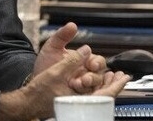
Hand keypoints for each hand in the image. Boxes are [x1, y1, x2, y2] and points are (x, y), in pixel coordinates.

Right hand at [0, 45, 130, 120]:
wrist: (28, 101)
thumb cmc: (39, 90)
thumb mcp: (56, 70)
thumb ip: (72, 60)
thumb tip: (86, 50)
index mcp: (80, 97)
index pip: (105, 92)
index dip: (116, 84)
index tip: (124, 76)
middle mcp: (81, 102)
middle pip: (103, 93)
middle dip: (112, 83)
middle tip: (121, 74)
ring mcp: (77, 103)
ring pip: (97, 94)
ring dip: (104, 83)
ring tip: (111, 75)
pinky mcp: (73, 101)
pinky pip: (89, 95)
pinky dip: (94, 86)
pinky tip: (94, 79)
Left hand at [34, 22, 110, 93]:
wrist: (35, 82)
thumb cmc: (45, 65)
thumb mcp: (52, 47)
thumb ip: (62, 36)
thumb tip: (72, 25)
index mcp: (82, 61)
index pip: (98, 61)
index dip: (97, 62)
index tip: (90, 63)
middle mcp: (85, 73)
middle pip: (100, 75)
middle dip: (94, 76)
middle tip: (84, 78)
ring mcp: (83, 87)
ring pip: (96, 88)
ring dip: (90, 86)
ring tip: (78, 84)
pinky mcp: (79, 98)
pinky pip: (90, 99)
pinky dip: (89, 96)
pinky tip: (81, 92)